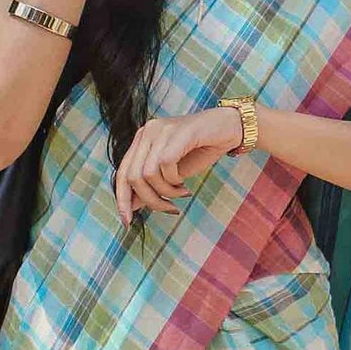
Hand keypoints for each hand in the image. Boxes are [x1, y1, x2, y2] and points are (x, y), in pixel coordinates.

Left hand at [114, 105, 246, 226]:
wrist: (228, 128)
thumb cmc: (200, 150)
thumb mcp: (172, 173)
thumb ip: (151, 185)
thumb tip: (131, 206)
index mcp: (142, 141)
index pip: (122, 173)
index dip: (122, 199)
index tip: (127, 222)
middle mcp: (146, 132)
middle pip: (132, 177)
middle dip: (150, 201)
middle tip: (170, 209)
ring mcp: (160, 130)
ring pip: (148, 174)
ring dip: (166, 192)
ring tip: (182, 193)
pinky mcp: (177, 132)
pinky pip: (166, 164)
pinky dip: (174, 180)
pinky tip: (185, 183)